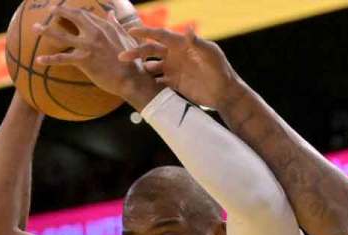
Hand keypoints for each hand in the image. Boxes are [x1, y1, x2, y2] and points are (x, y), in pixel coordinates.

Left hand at [32, 6, 159, 109]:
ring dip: (46, 30)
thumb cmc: (133, 62)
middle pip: (74, 17)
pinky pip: (63, 59)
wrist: (133, 80)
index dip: (74, 11)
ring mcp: (89, 46)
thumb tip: (111, 13)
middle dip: (60, 11)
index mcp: (106, 27)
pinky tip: (39, 60)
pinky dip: (50, 60)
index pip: (86, 14)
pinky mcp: (85, 61)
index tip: (66, 10)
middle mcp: (96, 33)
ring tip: (35, 27)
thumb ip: (117, 25)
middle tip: (49, 10)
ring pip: (62, 36)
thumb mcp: (127, 39)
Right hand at [119, 26, 239, 108]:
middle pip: (150, 51)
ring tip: (126, 73)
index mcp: (181, 45)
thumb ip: (198, 43)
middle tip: (122, 57)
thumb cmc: (220, 70)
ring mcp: (173, 69)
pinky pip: (156, 82)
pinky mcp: (174, 84)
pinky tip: (137, 87)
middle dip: (136, 53)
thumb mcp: (210, 55)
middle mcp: (174, 55)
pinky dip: (147, 84)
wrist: (225, 93)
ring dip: (139, 69)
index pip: (160, 35)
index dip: (145, 32)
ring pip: (151, 67)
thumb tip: (188, 28)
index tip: (131, 31)